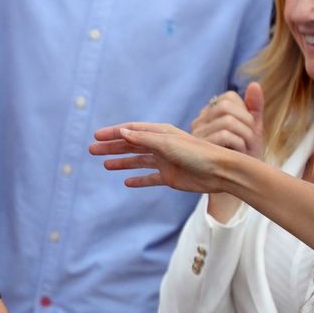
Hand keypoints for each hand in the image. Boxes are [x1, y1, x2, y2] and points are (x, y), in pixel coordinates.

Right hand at [90, 122, 239, 194]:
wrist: (221, 172)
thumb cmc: (197, 153)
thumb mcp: (167, 143)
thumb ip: (143, 139)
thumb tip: (121, 132)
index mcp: (160, 133)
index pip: (131, 131)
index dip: (113, 133)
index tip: (96, 136)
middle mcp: (161, 146)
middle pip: (131, 145)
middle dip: (112, 147)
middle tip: (92, 150)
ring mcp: (165, 162)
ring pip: (137, 161)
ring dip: (121, 161)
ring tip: (104, 164)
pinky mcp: (170, 177)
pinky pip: (149, 178)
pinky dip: (138, 179)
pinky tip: (126, 182)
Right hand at [189, 82, 264, 157]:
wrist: (237, 181)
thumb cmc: (244, 155)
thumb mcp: (253, 129)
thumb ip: (254, 107)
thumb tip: (254, 84)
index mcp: (210, 114)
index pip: (228, 97)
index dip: (245, 112)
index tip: (249, 129)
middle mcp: (200, 121)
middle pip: (227, 106)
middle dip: (246, 123)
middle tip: (249, 140)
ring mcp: (197, 134)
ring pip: (229, 120)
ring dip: (245, 136)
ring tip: (244, 149)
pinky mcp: (200, 147)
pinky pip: (226, 134)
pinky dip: (240, 144)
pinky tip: (238, 154)